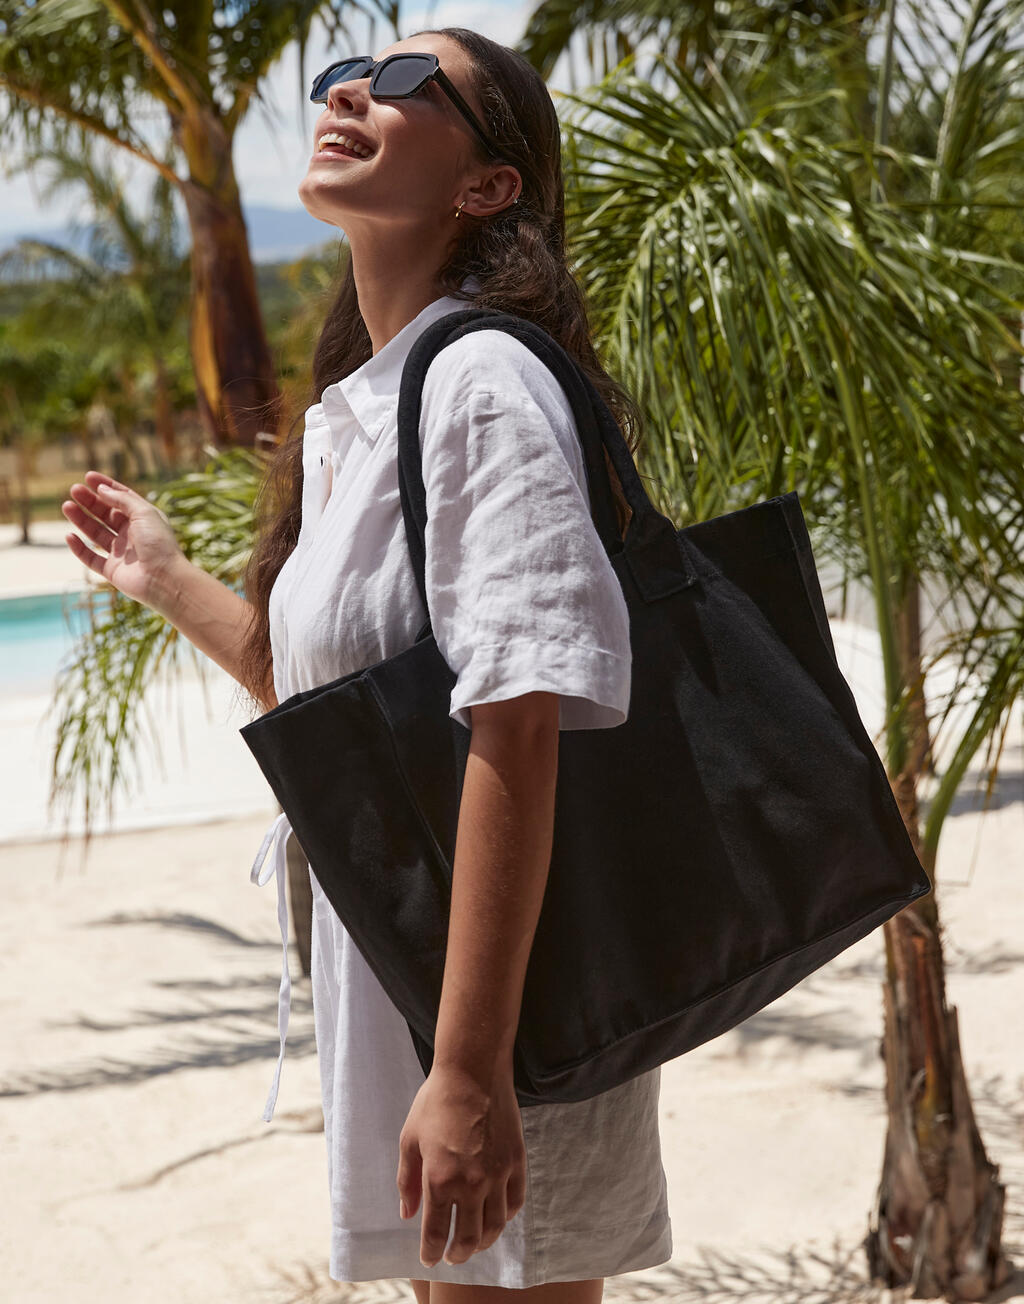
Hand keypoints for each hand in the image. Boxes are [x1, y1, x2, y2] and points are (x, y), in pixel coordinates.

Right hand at [61, 471, 187, 613]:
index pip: (122, 499)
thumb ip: (122, 500)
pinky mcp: (112, 571)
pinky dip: (79, 548)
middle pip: (106, 514)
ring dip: (81, 519)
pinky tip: (69, 535)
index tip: (88, 477)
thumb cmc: (159, 544)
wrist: (165, 579)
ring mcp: (121, 553)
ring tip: (67, 506)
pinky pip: (91, 558)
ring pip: (96, 533)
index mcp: (143, 520)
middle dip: (90, 502)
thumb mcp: (143, 513)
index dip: (106, 487)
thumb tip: (103, 489)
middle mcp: (132, 535)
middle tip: (74, 490)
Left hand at [397, 1062, 527, 1268]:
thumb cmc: (435, 1101)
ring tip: (475, 1242)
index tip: (429, 1259)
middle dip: (458, 1254)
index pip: (435, 1233)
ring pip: (495, 1226)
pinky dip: (506, 1216)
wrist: (473, 1071)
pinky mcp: (516, 1161)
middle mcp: (471, 1183)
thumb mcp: (410, 1140)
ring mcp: (498, 1174)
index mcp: (439, 1180)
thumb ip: (407, 1181)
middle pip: (468, 1239)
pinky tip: (497, 1215)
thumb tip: (408, 1214)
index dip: (431, 1252)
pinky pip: (515, 1201)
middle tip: (452, 1256)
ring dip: (483, 1241)